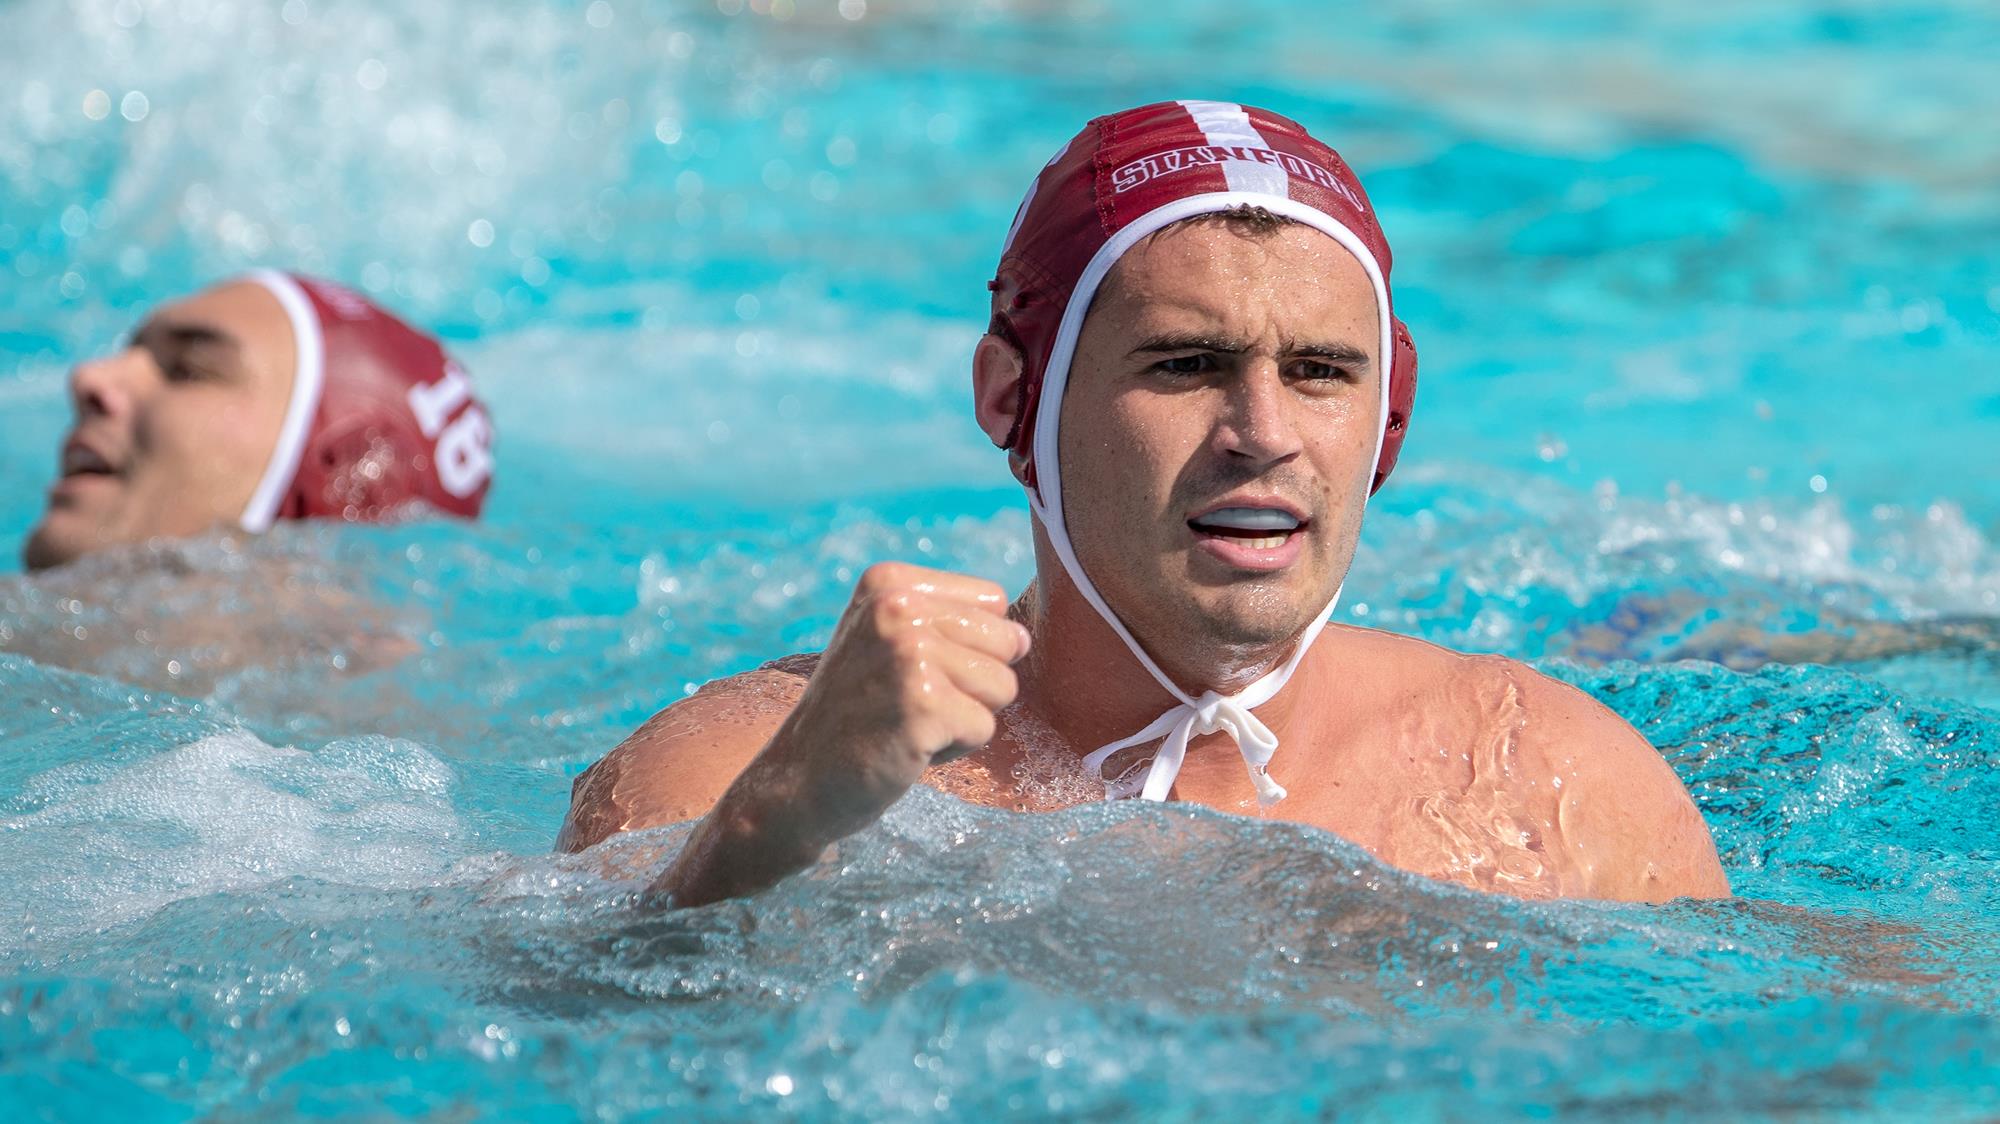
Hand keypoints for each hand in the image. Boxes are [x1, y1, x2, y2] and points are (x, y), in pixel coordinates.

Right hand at [765, 561, 1030, 832]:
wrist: (797, 782)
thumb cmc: (858, 713)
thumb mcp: (888, 639)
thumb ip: (952, 621)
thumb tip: (1024, 637)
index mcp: (890, 580)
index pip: (994, 603)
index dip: (967, 647)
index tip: (909, 670)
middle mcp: (897, 605)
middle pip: (1007, 642)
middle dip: (973, 684)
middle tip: (909, 701)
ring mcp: (909, 654)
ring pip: (1003, 687)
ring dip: (963, 717)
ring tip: (908, 722)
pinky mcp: (922, 706)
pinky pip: (985, 728)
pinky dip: (953, 749)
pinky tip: (906, 747)